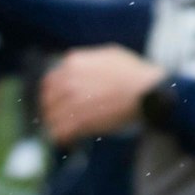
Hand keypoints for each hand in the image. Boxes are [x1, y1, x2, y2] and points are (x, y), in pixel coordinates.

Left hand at [41, 46, 163, 145]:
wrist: (147, 91)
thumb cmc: (134, 73)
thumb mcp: (110, 54)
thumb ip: (87, 58)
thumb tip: (73, 63)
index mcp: (73, 64)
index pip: (49, 81)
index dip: (53, 93)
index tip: (58, 101)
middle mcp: (67, 81)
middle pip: (47, 101)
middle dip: (53, 109)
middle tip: (62, 117)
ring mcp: (71, 102)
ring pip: (51, 118)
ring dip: (57, 125)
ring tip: (67, 130)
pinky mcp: (79, 121)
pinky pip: (59, 133)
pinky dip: (62, 138)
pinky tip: (70, 139)